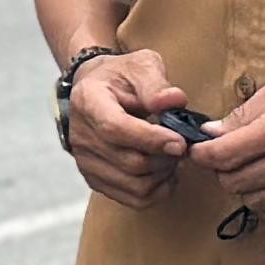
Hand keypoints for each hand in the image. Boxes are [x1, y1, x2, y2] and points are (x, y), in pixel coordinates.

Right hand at [63, 50, 190, 205]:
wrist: (96, 89)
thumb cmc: (121, 77)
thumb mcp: (140, 66)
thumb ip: (156, 84)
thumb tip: (174, 101)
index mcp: (88, 101)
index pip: (115, 128)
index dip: (151, 139)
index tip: (180, 141)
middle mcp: (80, 135)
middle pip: (129, 161)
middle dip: (166, 158)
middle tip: (184, 145)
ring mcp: (85, 161)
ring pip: (134, 185)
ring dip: (163, 175)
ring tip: (173, 157)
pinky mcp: (94, 179)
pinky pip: (132, 199)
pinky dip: (157, 191)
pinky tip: (165, 173)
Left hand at [195, 65, 264, 227]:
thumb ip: (250, 108)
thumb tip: (216, 129)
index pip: (224, 155)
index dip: (203, 154)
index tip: (200, 149)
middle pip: (234, 181)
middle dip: (222, 168)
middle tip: (227, 154)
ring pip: (254, 201)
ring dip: (244, 187)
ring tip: (252, 167)